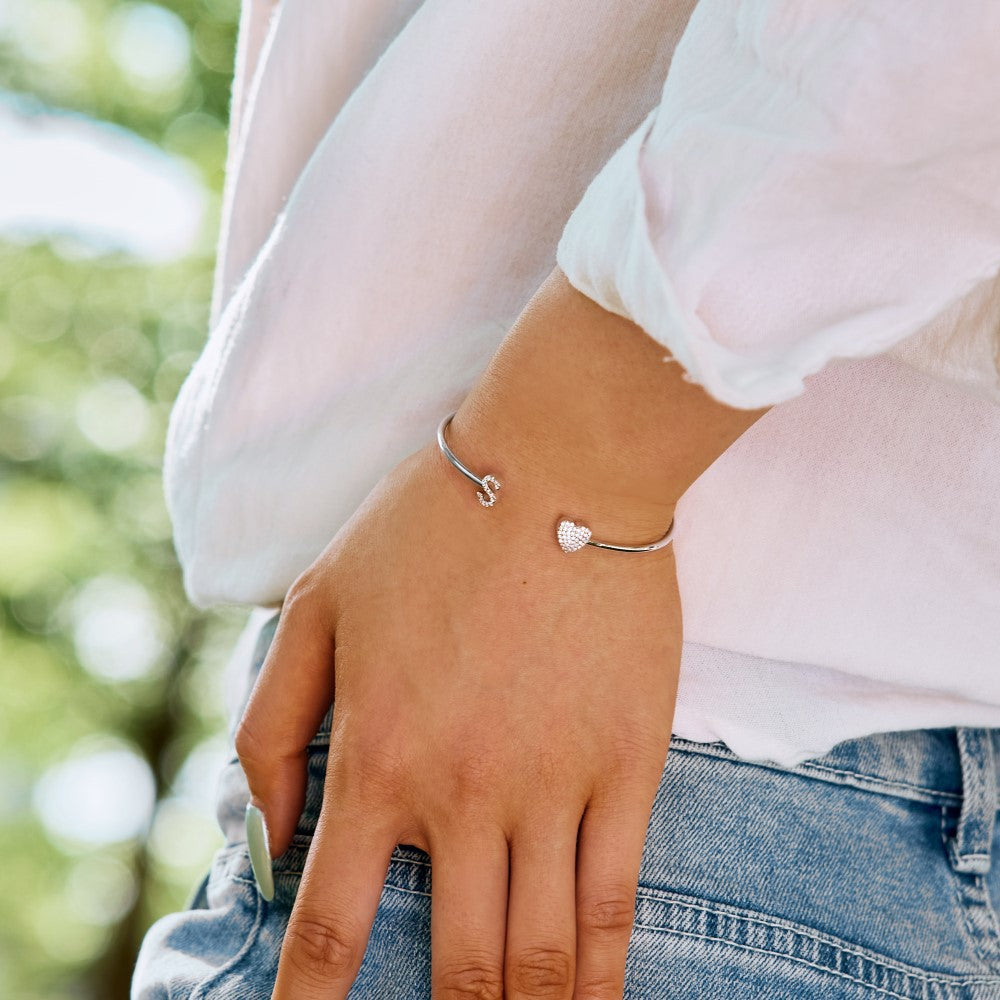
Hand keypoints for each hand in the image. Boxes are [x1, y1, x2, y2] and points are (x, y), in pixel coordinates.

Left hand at [235, 426, 682, 998]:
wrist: (558, 469)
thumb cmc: (430, 528)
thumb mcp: (317, 605)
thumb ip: (271, 726)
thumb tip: (269, 843)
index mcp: (377, 759)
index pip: (335, 927)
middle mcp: (463, 794)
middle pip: (456, 968)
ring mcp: (553, 787)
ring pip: (537, 953)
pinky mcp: (628, 767)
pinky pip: (612, 901)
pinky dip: (601, 975)